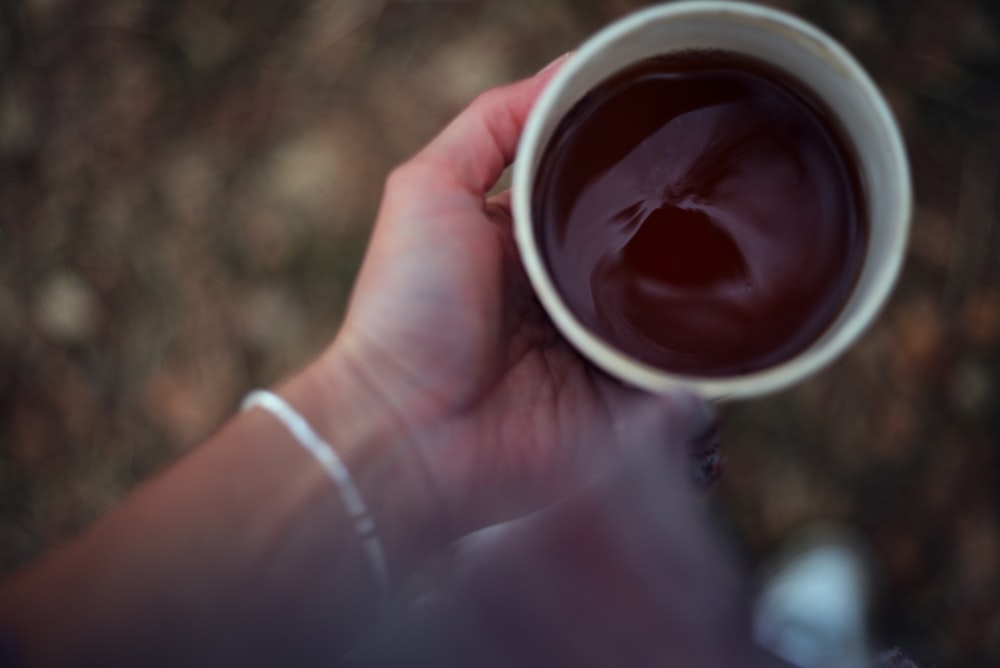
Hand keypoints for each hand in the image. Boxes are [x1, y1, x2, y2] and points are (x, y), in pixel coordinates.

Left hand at [317, 55, 711, 539]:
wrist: (406, 431)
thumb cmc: (408, 309)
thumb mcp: (428, 188)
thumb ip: (491, 125)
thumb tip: (568, 69)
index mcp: (528, 248)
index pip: (601, 199)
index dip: (639, 173)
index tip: (687, 140)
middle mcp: (567, 301)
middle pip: (647, 257)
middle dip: (688, 237)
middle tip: (734, 205)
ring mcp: (596, 357)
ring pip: (675, 317)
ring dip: (707, 298)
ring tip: (757, 264)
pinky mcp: (620, 412)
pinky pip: (683, 383)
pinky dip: (707, 365)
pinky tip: (740, 337)